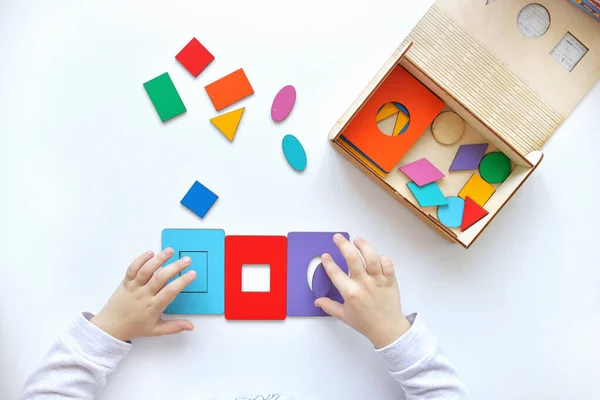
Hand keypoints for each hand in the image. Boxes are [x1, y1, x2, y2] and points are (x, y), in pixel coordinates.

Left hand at [90, 248, 195, 341]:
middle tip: (186, 260)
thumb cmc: (135, 327)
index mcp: (153, 307)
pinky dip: (140, 259)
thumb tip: (191, 326)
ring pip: (146, 270)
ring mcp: (134, 287)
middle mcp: (143, 295)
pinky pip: (132, 268)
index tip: (192, 274)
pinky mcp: (126, 282)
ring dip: (159, 259)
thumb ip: (174, 327)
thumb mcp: (156, 330)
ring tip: (170, 251)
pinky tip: (150, 253)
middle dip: (175, 267)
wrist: (111, 326)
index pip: (170, 292)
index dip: (182, 282)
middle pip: (160, 278)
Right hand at [315, 234, 410, 348]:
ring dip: (363, 246)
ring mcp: (378, 281)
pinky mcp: (390, 280)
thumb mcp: (344, 315)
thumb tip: (317, 301)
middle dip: (343, 245)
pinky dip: (382, 257)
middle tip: (338, 238)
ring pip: (371, 257)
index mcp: (350, 293)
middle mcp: (364, 284)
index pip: (335, 273)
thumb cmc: (366, 323)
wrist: (387, 329)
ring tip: (357, 240)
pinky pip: (387, 264)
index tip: (325, 256)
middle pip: (352, 259)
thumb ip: (329, 306)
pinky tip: (375, 254)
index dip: (328, 262)